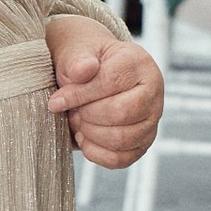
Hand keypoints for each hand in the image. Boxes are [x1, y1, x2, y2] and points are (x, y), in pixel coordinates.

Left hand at [46, 16, 162, 169]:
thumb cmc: (87, 63)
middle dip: (87, 116)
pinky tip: (85, 138)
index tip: (56, 101)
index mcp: (139, 64)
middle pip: (121, 113)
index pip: (111, 83)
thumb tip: (82, 70)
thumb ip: (78, 60)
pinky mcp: (143, 142)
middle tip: (73, 111)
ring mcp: (152, 119)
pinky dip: (97, 153)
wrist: (94, 72)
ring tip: (79, 122)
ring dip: (91, 134)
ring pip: (122, 139)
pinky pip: (122, 159)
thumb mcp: (78, 52)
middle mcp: (153, 92)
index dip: (79, 95)